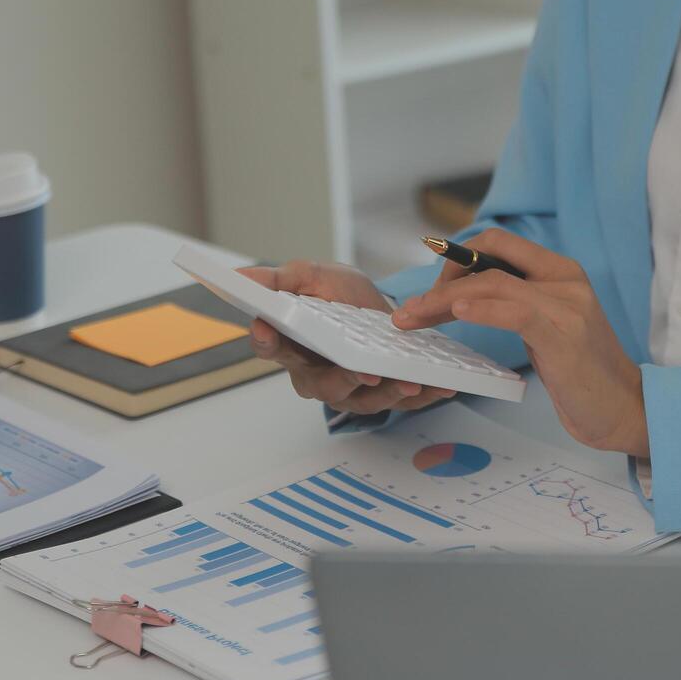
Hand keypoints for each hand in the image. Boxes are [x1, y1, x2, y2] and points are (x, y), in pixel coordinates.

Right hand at [240, 261, 456, 413]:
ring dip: (388, 394)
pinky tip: (440, 386)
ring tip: (411, 383)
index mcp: (291, 345)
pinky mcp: (382, 394)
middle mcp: (316, 374)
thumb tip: (240, 277)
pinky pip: (401, 402)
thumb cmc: (338, 295)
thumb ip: (279, 280)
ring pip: (363, 400)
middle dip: (343, 380)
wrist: (376, 308)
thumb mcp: (310, 277)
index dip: (266, 341)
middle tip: (363, 372)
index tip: (266, 330)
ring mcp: (349, 389)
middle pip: (321, 385)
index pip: (270, 347)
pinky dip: (422, 396)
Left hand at [391, 230, 649, 455]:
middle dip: (440, 282)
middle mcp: (564, 279)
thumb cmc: (584, 376)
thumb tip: (471, 296)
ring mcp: (566, 305)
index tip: (431, 289)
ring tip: (413, 318)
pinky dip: (479, 309)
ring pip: (490, 285)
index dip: (457, 258)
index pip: (497, 243)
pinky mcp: (562, 334)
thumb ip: (519, 304)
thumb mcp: (550, 328)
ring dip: (442, 301)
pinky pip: (513, 311)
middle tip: (410, 311)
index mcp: (561, 272)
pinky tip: (455, 314)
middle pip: (486, 261)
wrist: (626, 409)